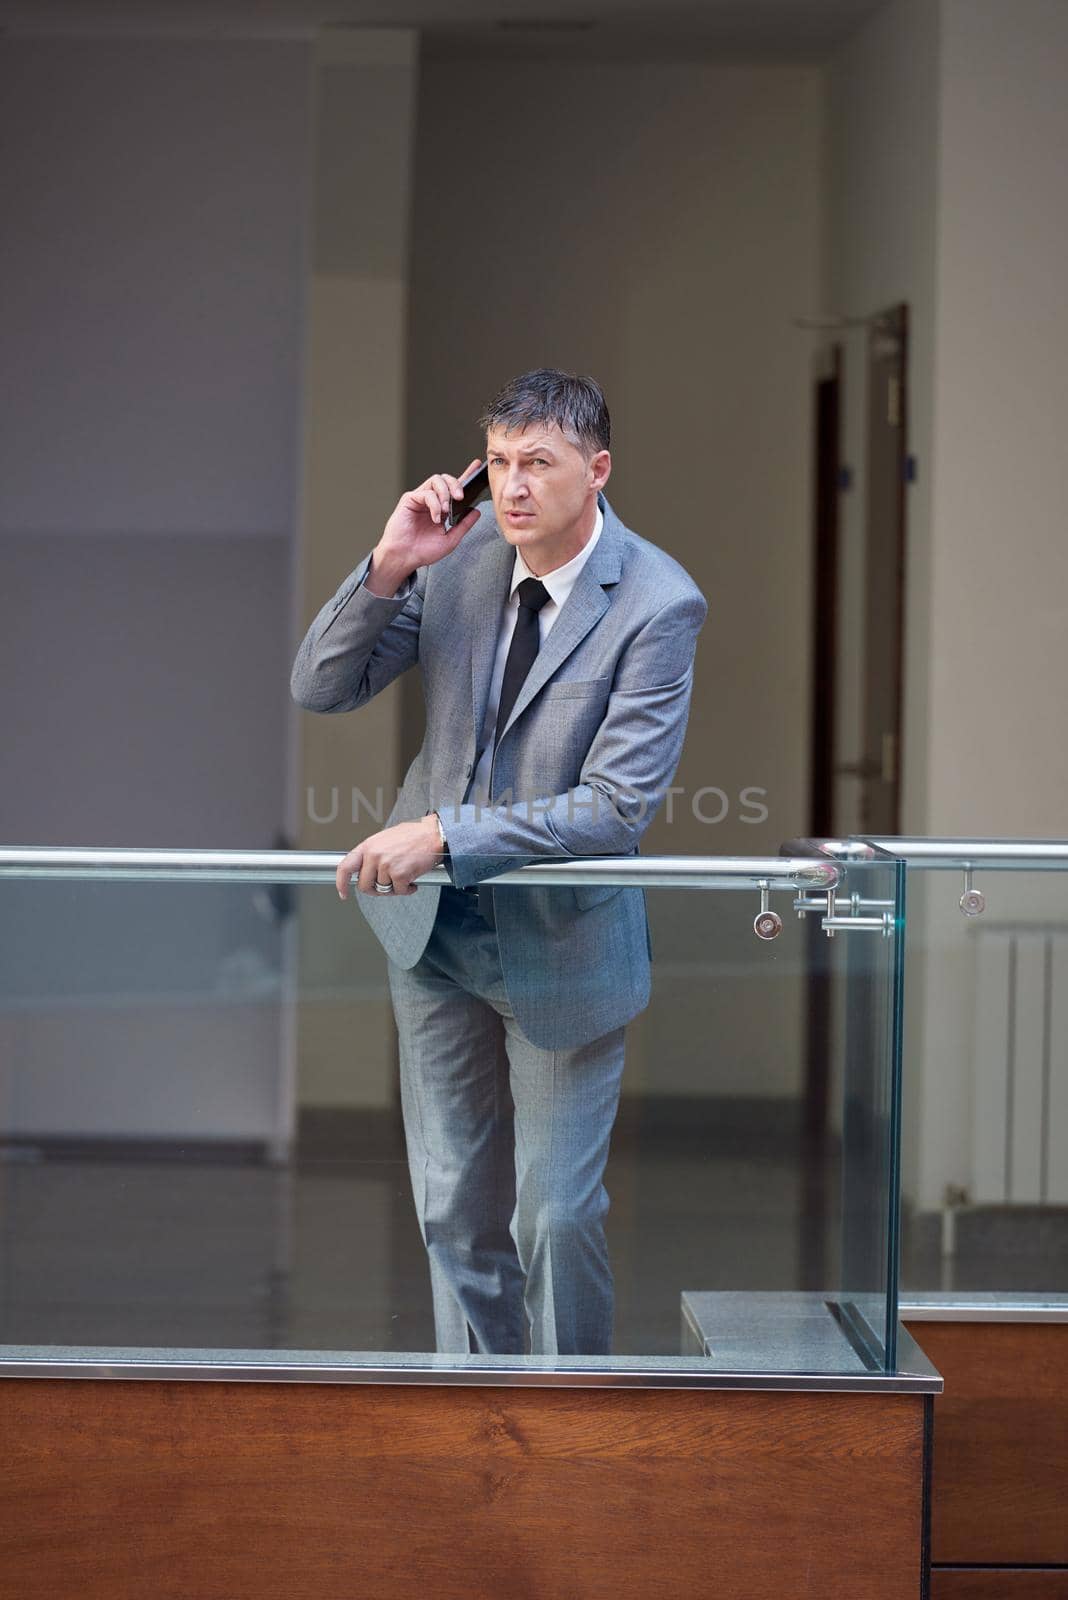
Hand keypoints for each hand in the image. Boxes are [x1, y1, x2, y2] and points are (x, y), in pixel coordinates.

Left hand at [336, 816, 443, 898]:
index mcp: (368, 846)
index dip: (341, 883)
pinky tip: (412, 881)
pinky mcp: (399, 874)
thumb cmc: (413, 835)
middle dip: (376, 890)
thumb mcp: (385, 840)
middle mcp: (374, 855)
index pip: (345, 867)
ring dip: (395, 888)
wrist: (433, 834)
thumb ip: (373, 855)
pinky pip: (399, 891)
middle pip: (364, 885)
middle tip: (387, 886)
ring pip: (383, 889)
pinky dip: (407, 890)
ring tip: (404, 877)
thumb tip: (367, 871)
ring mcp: (386, 865)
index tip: (343, 892)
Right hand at [367, 459, 483, 593]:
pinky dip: (434, 504)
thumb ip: (464, 525)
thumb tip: (477, 511)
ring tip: (446, 509)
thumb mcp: (450, 539)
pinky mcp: (410, 499)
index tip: (478, 466)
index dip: (466, 475)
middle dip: (456, 484)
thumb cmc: (423, 550)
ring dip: (445, 492)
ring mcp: (420, 498)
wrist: (405, 558)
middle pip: (446, 479)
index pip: (455, 488)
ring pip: (436, 480)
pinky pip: (426, 493)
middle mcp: (431, 500)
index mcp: (442, 508)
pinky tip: (435, 517)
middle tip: (460, 497)